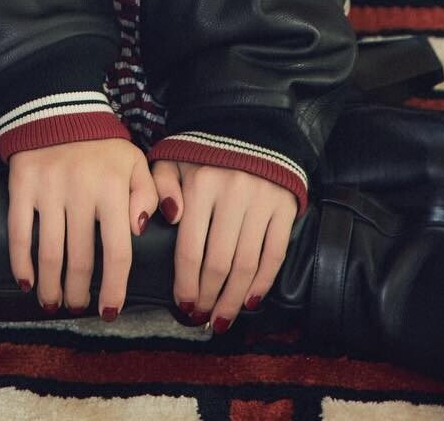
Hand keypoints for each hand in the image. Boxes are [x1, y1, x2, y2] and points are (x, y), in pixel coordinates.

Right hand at [6, 136, 160, 318]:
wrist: (60, 104)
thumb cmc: (102, 144)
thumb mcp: (136, 162)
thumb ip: (148, 195)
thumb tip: (140, 231)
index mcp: (113, 188)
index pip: (117, 252)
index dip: (113, 288)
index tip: (109, 311)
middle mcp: (81, 190)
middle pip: (80, 259)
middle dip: (78, 293)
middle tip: (77, 307)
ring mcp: (49, 188)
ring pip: (50, 253)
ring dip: (51, 286)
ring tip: (53, 303)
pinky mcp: (22, 184)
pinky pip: (20, 231)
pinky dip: (20, 262)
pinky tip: (26, 281)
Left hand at [149, 158, 297, 328]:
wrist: (249, 124)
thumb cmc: (203, 149)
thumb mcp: (172, 157)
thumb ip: (160, 185)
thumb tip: (167, 217)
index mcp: (201, 184)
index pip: (189, 249)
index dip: (185, 284)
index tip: (183, 305)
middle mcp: (232, 194)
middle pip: (218, 263)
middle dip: (207, 297)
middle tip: (201, 317)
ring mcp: (261, 201)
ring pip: (246, 265)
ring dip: (232, 299)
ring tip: (221, 318)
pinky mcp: (283, 207)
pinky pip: (274, 254)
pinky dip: (263, 283)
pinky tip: (250, 301)